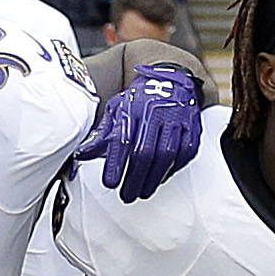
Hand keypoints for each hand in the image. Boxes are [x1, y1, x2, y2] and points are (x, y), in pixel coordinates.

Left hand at [83, 63, 206, 197]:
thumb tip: (82, 154)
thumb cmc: (141, 99)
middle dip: (135, 178)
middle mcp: (156, 113)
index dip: (116, 163)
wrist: (172, 81)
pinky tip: (161, 178)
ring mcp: (177, 120)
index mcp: (133, 108)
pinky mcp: (192, 128)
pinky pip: (184, 153)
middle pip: (145, 152)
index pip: (123, 139)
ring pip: (166, 155)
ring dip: (153, 178)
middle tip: (126, 195)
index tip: (110, 182)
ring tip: (142, 192)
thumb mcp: (117, 109)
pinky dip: (172, 169)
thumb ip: (102, 134)